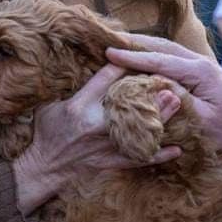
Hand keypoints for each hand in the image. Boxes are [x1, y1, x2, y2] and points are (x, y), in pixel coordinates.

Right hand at [12, 64, 181, 213]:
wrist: (43, 168)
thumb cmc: (46, 132)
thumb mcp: (51, 104)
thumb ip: (73, 88)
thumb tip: (86, 67)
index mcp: (79, 105)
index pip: (106, 78)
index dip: (124, 63)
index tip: (139, 53)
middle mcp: (95, 123)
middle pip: (129, 103)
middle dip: (150, 91)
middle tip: (169, 79)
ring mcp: (105, 144)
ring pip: (139, 129)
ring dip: (160, 117)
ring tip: (178, 103)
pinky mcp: (111, 161)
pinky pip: (139, 159)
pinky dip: (159, 155)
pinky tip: (177, 149)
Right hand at [106, 34, 221, 168]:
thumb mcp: (202, 121)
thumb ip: (178, 101)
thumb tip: (153, 86)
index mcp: (200, 72)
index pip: (159, 60)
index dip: (133, 56)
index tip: (109, 52)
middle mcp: (201, 62)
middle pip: (162, 46)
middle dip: (135, 42)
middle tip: (109, 40)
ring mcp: (202, 65)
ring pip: (167, 49)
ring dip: (144, 46)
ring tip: (120, 44)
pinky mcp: (201, 72)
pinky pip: (173, 58)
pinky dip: (155, 54)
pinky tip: (142, 58)